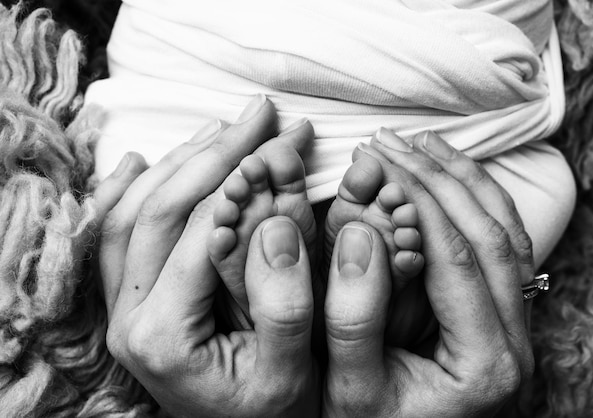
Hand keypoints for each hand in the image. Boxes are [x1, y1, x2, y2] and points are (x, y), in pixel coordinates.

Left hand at [93, 96, 318, 416]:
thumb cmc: (270, 412)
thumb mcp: (291, 374)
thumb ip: (285, 305)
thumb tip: (275, 220)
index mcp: (163, 334)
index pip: (201, 229)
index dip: (248, 176)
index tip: (288, 138)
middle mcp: (128, 317)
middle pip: (160, 208)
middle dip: (216, 152)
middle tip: (262, 117)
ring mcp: (122, 308)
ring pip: (132, 212)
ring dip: (179, 161)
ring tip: (225, 129)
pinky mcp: (128, 302)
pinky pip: (112, 235)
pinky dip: (124, 191)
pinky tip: (139, 161)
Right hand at [322, 129, 533, 416]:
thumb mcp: (349, 388)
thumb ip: (353, 320)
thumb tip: (360, 237)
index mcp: (486, 364)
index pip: (458, 259)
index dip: (419, 202)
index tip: (379, 161)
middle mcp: (515, 343)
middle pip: (492, 237)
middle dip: (440, 179)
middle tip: (392, 144)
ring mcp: (516, 328)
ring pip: (508, 235)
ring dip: (466, 181)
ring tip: (422, 144)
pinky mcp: (503, 316)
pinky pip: (504, 245)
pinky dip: (477, 202)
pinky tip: (448, 176)